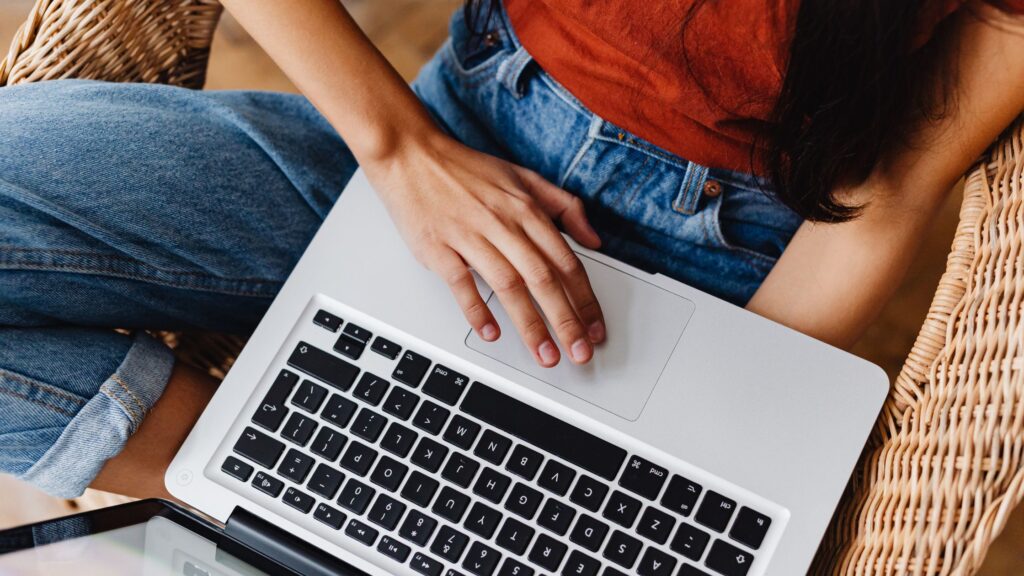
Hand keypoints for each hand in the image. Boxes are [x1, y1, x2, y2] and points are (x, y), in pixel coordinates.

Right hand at [363, 132, 605, 366]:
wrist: (412, 156)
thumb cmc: (466, 171)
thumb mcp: (524, 178)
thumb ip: (564, 206)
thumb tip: (594, 238)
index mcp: (526, 209)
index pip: (566, 261)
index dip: (585, 299)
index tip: (594, 328)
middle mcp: (502, 223)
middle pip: (542, 278)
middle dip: (566, 320)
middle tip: (579, 353)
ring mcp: (469, 235)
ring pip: (508, 285)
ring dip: (530, 324)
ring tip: (545, 354)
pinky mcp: (438, 247)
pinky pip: (461, 283)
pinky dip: (477, 309)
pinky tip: (492, 332)